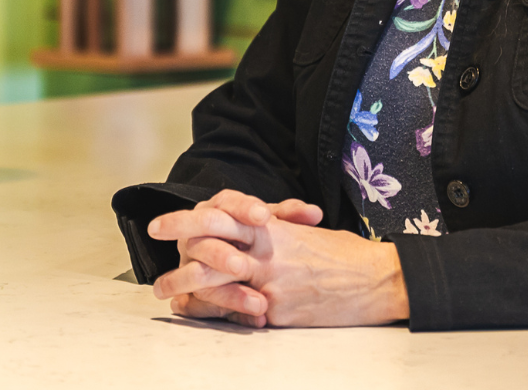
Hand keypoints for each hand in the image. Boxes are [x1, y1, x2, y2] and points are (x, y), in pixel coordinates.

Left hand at [149, 189, 408, 327]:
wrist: (375, 280)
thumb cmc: (347, 256)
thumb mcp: (309, 235)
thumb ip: (279, 233)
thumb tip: (259, 234)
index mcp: (276, 228)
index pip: (225, 215)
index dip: (190, 217)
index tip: (164, 221)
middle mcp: (268, 250)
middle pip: (211, 240)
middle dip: (177, 238)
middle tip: (152, 239)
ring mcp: (270, 281)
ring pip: (215, 278)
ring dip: (184, 283)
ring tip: (164, 289)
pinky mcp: (276, 311)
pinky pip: (236, 313)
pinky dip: (214, 312)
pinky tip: (196, 312)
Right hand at [149, 190, 322, 325]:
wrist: (224, 262)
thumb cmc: (252, 234)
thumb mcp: (269, 222)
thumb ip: (290, 215)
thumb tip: (314, 214)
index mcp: (219, 209)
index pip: (227, 203)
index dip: (244, 209)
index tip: (264, 217)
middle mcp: (198, 234)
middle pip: (202, 238)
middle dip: (221, 252)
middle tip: (242, 266)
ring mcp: (188, 264)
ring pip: (198, 276)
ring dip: (227, 292)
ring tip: (258, 303)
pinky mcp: (188, 294)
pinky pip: (199, 306)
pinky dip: (224, 314)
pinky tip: (248, 319)